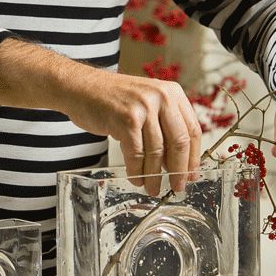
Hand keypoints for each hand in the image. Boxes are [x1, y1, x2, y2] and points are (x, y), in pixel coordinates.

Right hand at [64, 70, 202, 196]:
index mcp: (172, 92)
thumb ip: (164, 124)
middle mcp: (161, 97)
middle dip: (179, 170)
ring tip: (152, 188)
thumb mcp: (147, 102)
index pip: (192, 129)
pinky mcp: (126, 120)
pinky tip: (136, 179)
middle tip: (178, 186)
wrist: (81, 87)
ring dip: (155, 175)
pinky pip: (136, 154)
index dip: (193, 156)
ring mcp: (143, 107)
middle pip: (180, 142)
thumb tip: (179, 162)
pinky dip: (137, 171)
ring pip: (157, 151)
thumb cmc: (113, 99)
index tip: (192, 174)